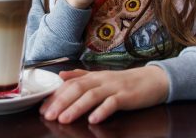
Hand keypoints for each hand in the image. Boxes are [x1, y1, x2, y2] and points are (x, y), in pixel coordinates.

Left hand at [39, 66, 168, 123]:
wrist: (153, 79)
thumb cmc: (125, 82)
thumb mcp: (101, 77)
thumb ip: (81, 76)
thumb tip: (61, 75)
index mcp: (93, 76)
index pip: (70, 84)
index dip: (55, 95)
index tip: (42, 106)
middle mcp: (101, 80)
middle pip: (77, 89)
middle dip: (61, 102)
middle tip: (48, 115)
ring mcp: (114, 88)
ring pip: (92, 96)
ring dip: (77, 108)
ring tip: (64, 119)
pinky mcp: (127, 96)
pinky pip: (113, 103)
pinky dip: (103, 111)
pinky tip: (94, 119)